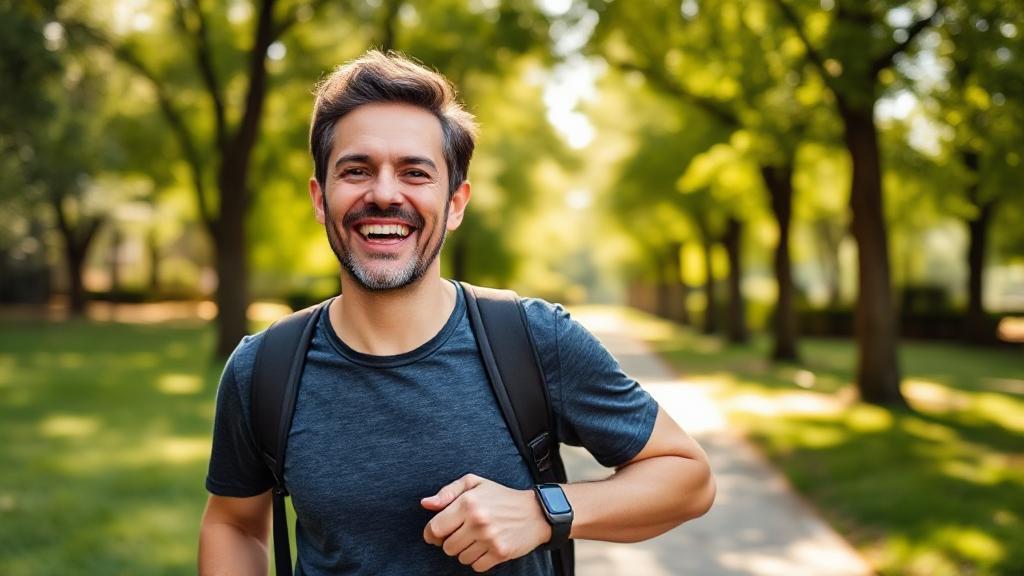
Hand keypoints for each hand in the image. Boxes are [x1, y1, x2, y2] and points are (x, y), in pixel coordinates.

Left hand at [421, 474, 551, 572]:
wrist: (535, 512)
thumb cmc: (500, 497)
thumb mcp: (474, 483)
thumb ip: (447, 492)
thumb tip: (426, 504)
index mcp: (468, 503)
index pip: (434, 529)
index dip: (431, 535)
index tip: (436, 535)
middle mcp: (477, 521)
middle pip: (447, 547)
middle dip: (451, 542)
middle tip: (463, 534)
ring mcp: (490, 538)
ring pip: (460, 558)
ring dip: (465, 551)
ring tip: (477, 539)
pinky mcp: (500, 552)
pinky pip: (476, 566)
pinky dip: (478, 560)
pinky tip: (486, 547)